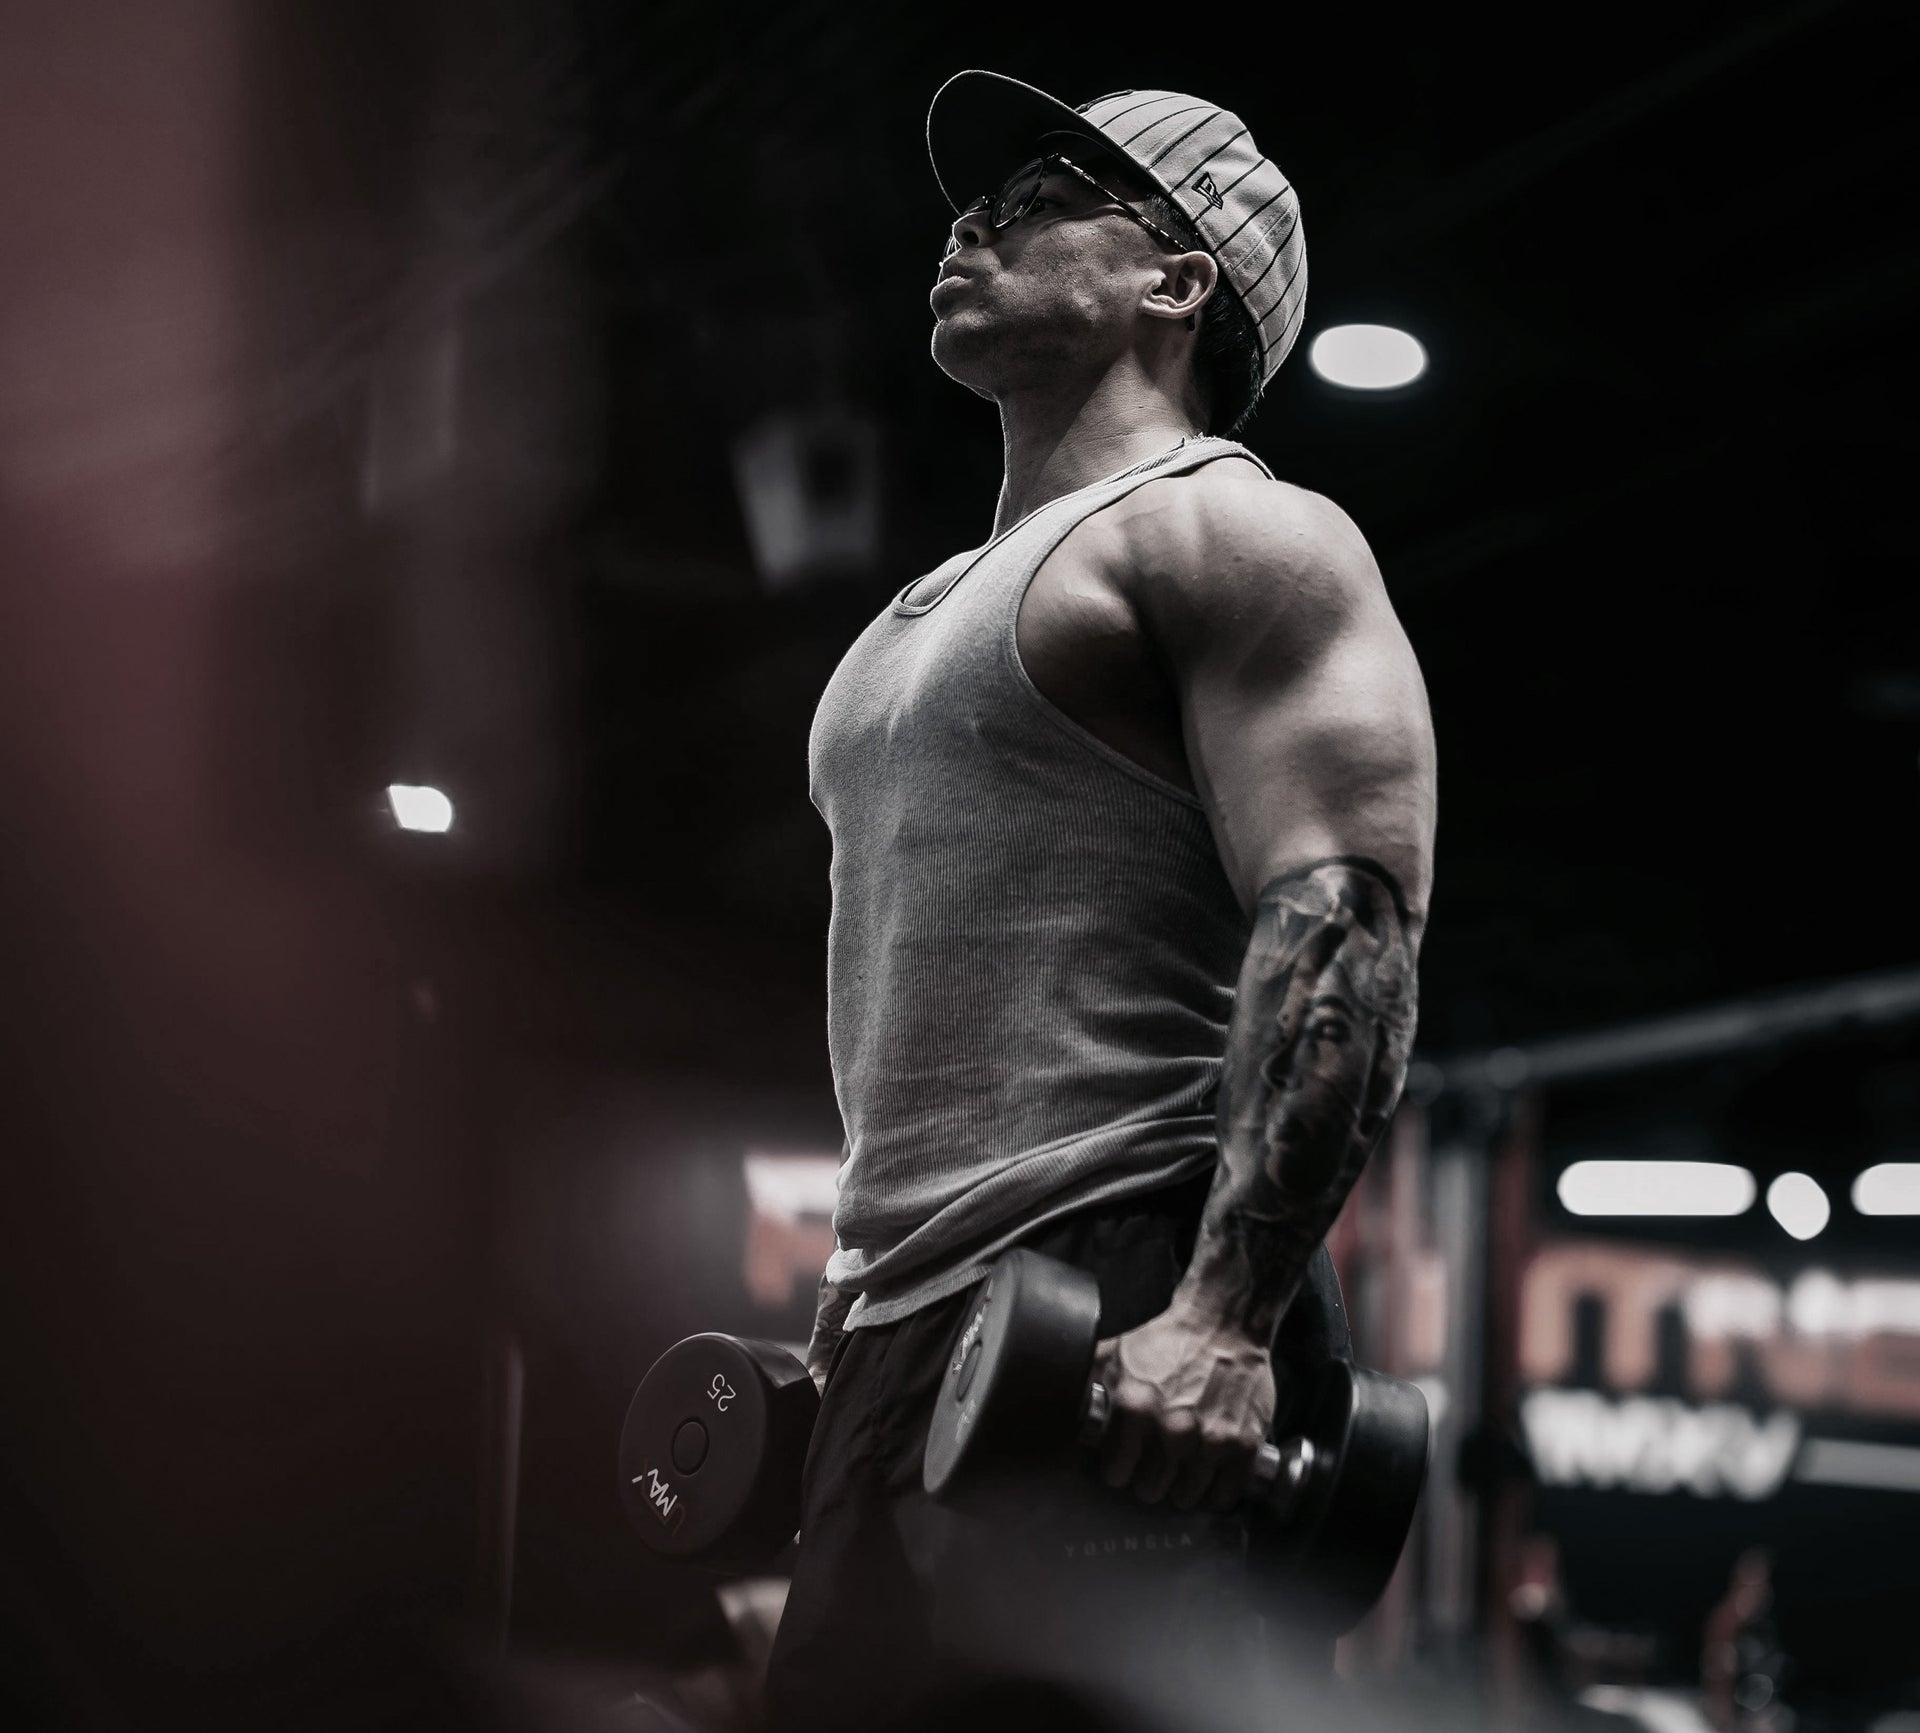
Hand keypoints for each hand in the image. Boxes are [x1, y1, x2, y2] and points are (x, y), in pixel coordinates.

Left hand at [1090, 1301, 1274, 1512]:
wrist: (1223, 1324)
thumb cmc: (1168, 1340)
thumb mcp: (1115, 1356)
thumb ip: (1085, 1386)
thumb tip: (1054, 1406)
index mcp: (1134, 1408)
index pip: (1115, 1474)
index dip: (1117, 1470)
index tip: (1123, 1465)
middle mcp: (1172, 1430)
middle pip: (1149, 1491)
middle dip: (1148, 1480)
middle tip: (1153, 1466)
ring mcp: (1210, 1441)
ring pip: (1185, 1498)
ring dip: (1180, 1489)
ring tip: (1179, 1471)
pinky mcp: (1243, 1446)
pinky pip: (1223, 1497)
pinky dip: (1215, 1494)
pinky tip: (1208, 1480)